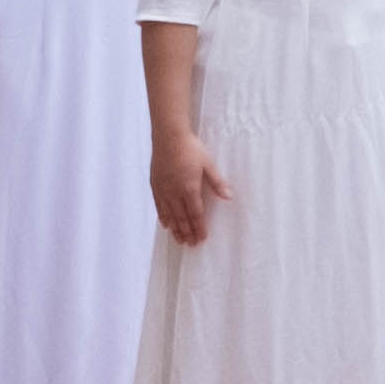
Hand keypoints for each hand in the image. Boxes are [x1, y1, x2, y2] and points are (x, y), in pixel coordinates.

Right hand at [148, 130, 228, 245]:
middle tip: (191, 245)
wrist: (168, 138)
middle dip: (187, 232)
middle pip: (182, 218)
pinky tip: (166, 224)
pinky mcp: (155, 185)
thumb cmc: (191, 149)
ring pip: (170, 215)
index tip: (202, 238)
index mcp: (189, 188)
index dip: (199, 228)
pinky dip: (163, 217)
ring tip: (179, 240)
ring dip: (175, 229)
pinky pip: (159, 206)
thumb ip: (217, 182)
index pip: (196, 214)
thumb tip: (229, 197)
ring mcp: (163, 190)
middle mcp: (174, 193)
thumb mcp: (208, 164)